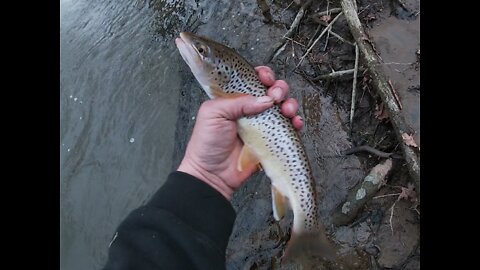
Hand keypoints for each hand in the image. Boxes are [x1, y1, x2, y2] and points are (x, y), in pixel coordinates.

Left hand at [177, 66, 303, 198]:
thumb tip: (266, 99)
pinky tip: (294, 122)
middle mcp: (250, 109)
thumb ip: (239, 101)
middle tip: (276, 96)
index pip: (253, 80)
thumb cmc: (207, 143)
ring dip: (289, 103)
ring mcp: (262, 124)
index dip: (263, 75)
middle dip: (279, 88)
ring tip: (286, 110)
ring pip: (283, 107)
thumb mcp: (214, 113)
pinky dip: (296, 122)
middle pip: (272, 90)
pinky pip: (289, 128)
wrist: (212, 174)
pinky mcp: (271, 140)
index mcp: (234, 98)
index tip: (266, 78)